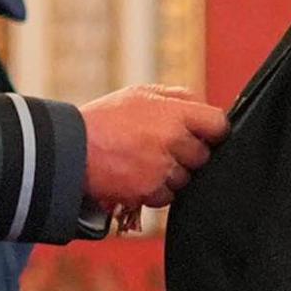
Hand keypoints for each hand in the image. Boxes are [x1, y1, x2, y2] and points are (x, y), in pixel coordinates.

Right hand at [80, 84, 225, 212]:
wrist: (72, 149)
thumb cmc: (106, 120)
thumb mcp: (141, 94)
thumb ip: (177, 98)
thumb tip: (205, 107)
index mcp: (173, 111)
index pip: (218, 124)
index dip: (213, 131)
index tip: (203, 133)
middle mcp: (172, 138)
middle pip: (203, 155)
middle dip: (188, 154)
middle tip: (162, 148)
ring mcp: (162, 166)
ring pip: (186, 178)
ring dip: (171, 174)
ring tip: (144, 161)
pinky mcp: (150, 190)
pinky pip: (167, 197)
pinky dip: (155, 191)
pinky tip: (137, 176)